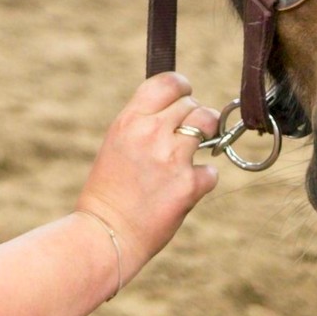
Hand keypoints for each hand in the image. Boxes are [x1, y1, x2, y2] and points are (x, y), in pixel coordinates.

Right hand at [75, 73, 220, 265]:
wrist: (106, 233)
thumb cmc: (108, 190)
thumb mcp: (117, 143)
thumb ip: (143, 123)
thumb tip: (177, 111)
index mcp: (129, 120)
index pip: (168, 82)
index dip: (182, 87)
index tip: (184, 97)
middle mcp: (151, 132)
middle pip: (192, 104)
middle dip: (193, 117)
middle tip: (184, 136)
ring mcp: (172, 158)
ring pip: (208, 124)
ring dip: (206, 136)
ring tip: (191, 153)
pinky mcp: (189, 185)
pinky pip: (211, 171)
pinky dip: (201, 180)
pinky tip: (183, 190)